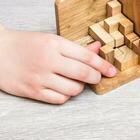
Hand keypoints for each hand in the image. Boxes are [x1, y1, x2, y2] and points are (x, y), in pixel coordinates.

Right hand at [0, 30, 116, 103]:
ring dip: (80, 87)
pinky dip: (66, 96)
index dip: (103, 65)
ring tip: (75, 81)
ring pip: (73, 89)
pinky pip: (59, 99)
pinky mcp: (32, 91)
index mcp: (54, 44)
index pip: (87, 57)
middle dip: (96, 77)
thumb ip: (76, 47)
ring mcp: (39, 77)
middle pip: (83, 74)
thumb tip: (97, 49)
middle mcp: (48, 60)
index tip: (112, 71)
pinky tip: (63, 89)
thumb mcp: (52, 40)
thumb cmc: (26, 44)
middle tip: (97, 77)